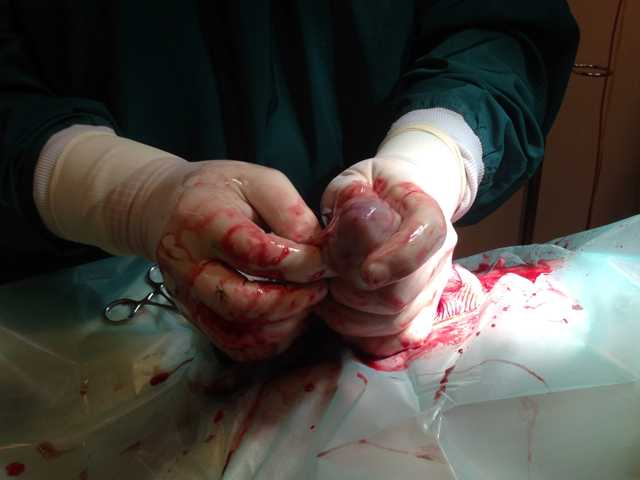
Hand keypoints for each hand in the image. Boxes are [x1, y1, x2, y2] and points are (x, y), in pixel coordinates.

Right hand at [146, 161, 328, 360]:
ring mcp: (188, 296)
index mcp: (205, 221)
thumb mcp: (258, 179)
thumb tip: (317, 253)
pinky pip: (232, 345)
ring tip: (306, 303)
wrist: (163, 205)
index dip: (298, 262)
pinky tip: (287, 320)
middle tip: (319, 288)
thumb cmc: (219, 189)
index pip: (254, 252)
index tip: (323, 260)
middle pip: (243, 302)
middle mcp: (189, 264)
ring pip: (238, 332)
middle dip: (293, 300)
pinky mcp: (193, 315)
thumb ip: (290, 212)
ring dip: (283, 325)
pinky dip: (267, 342)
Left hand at [315, 126, 467, 356]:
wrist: (408, 195)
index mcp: (427, 210)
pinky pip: (404, 337)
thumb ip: (348, 196)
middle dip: (354, 294)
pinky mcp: (427, 306)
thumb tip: (348, 217)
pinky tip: (347, 319)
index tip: (366, 272)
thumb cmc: (376, 187)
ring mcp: (436, 283)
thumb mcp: (357, 178)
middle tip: (327, 280)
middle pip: (404, 292)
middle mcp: (440, 251)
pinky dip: (371, 336)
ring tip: (329, 298)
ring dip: (354, 317)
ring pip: (399, 320)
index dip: (399, 259)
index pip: (428, 236)